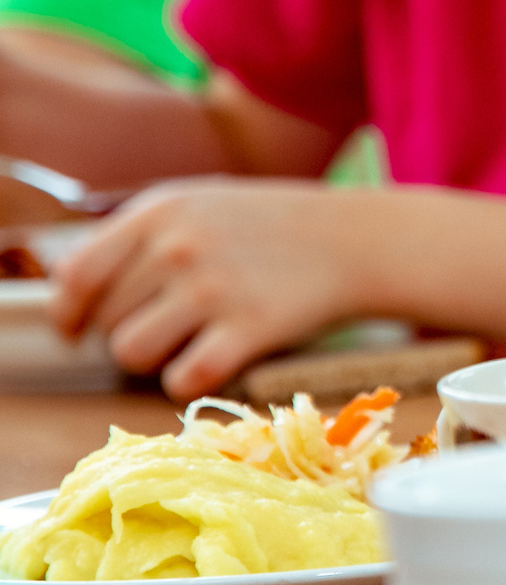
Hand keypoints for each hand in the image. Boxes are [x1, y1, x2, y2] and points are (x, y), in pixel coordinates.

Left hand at [48, 179, 370, 399]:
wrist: (358, 240)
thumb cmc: (274, 225)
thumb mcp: (202, 204)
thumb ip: (141, 235)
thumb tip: (75, 290)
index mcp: (162, 211)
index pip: (78, 272)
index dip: (69, 310)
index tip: (77, 327)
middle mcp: (180, 246)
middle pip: (106, 319)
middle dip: (124, 333)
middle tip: (163, 329)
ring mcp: (215, 288)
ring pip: (130, 352)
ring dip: (150, 360)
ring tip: (182, 346)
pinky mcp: (249, 328)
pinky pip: (182, 378)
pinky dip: (187, 380)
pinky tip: (211, 362)